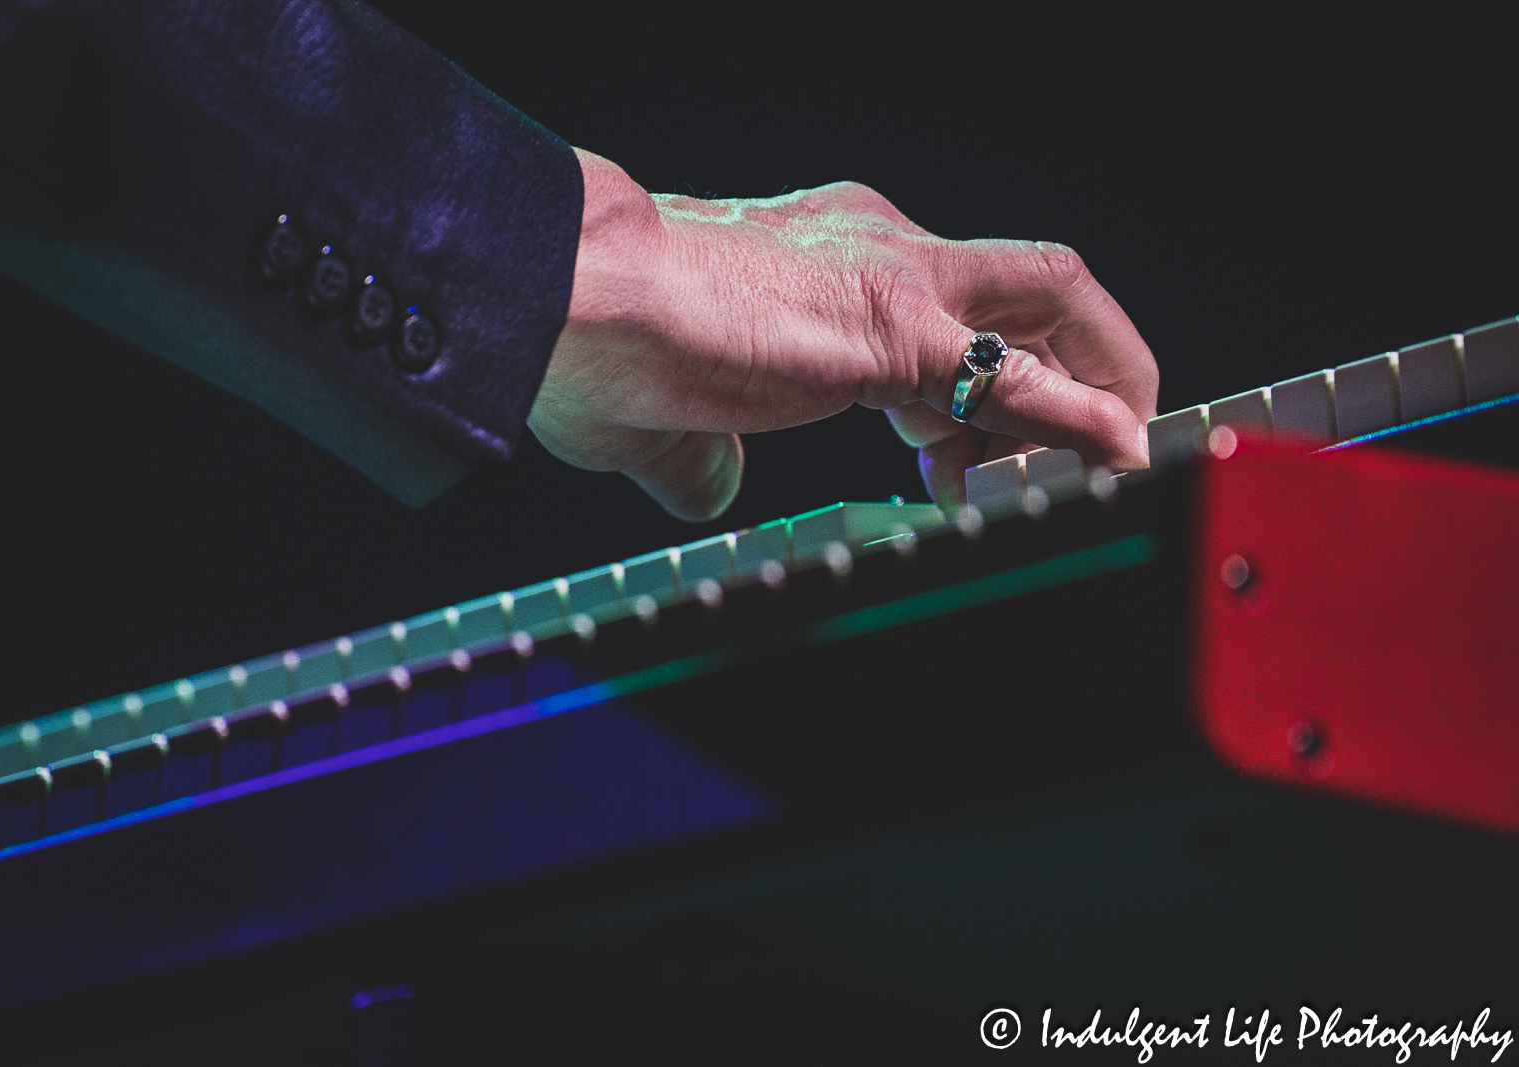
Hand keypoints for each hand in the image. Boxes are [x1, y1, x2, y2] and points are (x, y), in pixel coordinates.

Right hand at [531, 149, 1156, 520]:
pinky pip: (1024, 377)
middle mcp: (872, 246)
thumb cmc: (590, 338)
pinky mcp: (900, 328)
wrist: (568, 296)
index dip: (970, 385)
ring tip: (1089, 467)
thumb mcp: (663, 416)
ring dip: (1091, 386)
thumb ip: (703, 455)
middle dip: (1067, 362)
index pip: (943, 301)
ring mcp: (894, 279)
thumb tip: (711, 488)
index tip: (959, 451)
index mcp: (819, 262)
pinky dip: (1083, 419)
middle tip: (1050, 456)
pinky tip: (1113, 455)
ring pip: (1052, 299)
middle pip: (1025, 281)